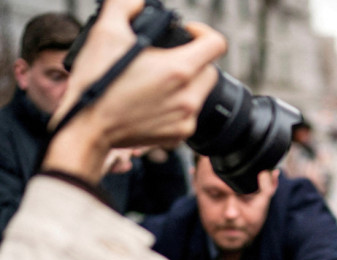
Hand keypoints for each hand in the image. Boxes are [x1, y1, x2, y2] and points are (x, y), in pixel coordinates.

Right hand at [45, 0, 225, 182]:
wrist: (86, 127)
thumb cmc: (95, 83)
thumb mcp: (105, 32)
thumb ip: (124, 5)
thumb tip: (137, 1)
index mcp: (178, 70)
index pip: (216, 43)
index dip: (203, 31)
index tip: (188, 33)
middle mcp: (188, 97)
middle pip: (210, 70)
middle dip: (195, 60)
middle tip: (170, 57)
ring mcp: (185, 119)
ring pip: (201, 93)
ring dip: (187, 83)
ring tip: (160, 79)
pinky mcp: (178, 135)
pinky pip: (189, 115)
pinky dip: (178, 106)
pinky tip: (156, 100)